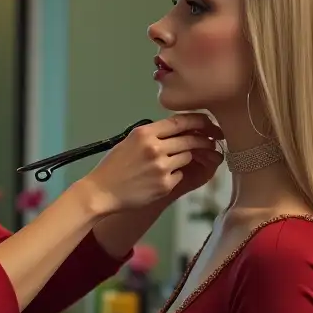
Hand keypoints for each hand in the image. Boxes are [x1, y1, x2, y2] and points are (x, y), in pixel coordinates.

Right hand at [80, 113, 222, 213]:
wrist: (101, 191)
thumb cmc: (114, 166)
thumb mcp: (130, 141)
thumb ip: (153, 134)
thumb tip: (180, 128)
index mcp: (145, 133)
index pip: (180, 121)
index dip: (200, 121)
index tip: (209, 123)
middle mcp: (155, 148)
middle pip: (191, 139)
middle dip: (204, 140)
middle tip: (211, 141)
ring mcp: (161, 167)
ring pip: (188, 157)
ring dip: (187, 158)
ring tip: (174, 162)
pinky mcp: (165, 185)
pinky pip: (180, 174)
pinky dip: (176, 174)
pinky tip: (161, 177)